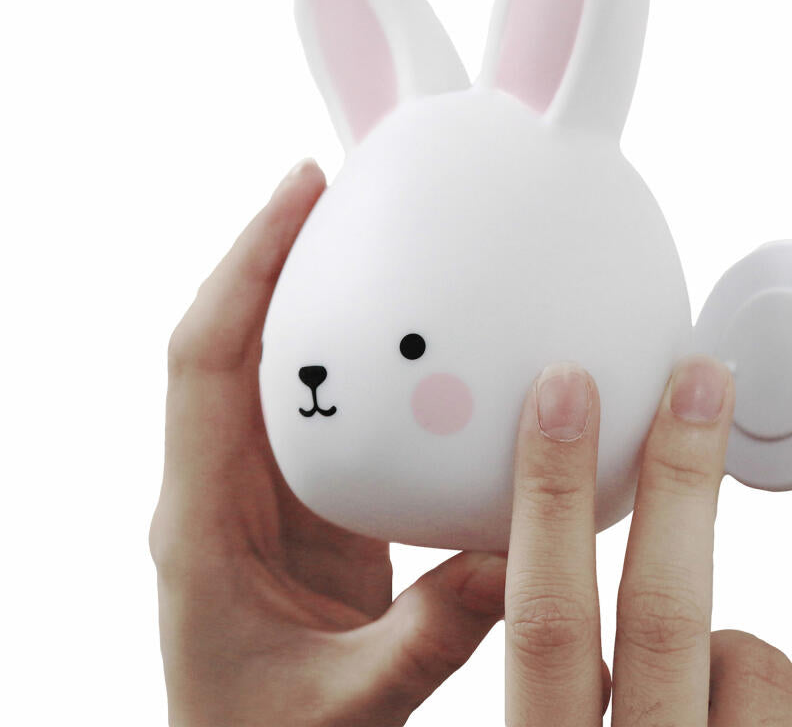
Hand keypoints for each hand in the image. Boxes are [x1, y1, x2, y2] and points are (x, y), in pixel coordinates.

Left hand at [150, 159, 506, 726]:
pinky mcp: (306, 502)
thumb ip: (431, 634)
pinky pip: (330, 409)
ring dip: (324, 297)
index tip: (297, 191)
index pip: (206, 360)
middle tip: (351, 186)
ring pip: (284, 365)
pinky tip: (422, 347)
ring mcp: (264, 490)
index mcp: (201, 521)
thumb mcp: (346, 703)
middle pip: (240, 337)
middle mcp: (222, 486)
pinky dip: (366, 363)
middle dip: (285, 250)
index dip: (246, 265)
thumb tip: (522, 554)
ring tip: (387, 239)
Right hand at [504, 358, 791, 725]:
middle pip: (663, 608)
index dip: (551, 500)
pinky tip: (712, 708)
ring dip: (717, 626)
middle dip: (677, 477)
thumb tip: (532, 593)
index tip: (560, 396)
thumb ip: (529, 687)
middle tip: (695, 380)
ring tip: (691, 646)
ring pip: (740, 653)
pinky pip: (771, 693)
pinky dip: (742, 671)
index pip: (545, 618)